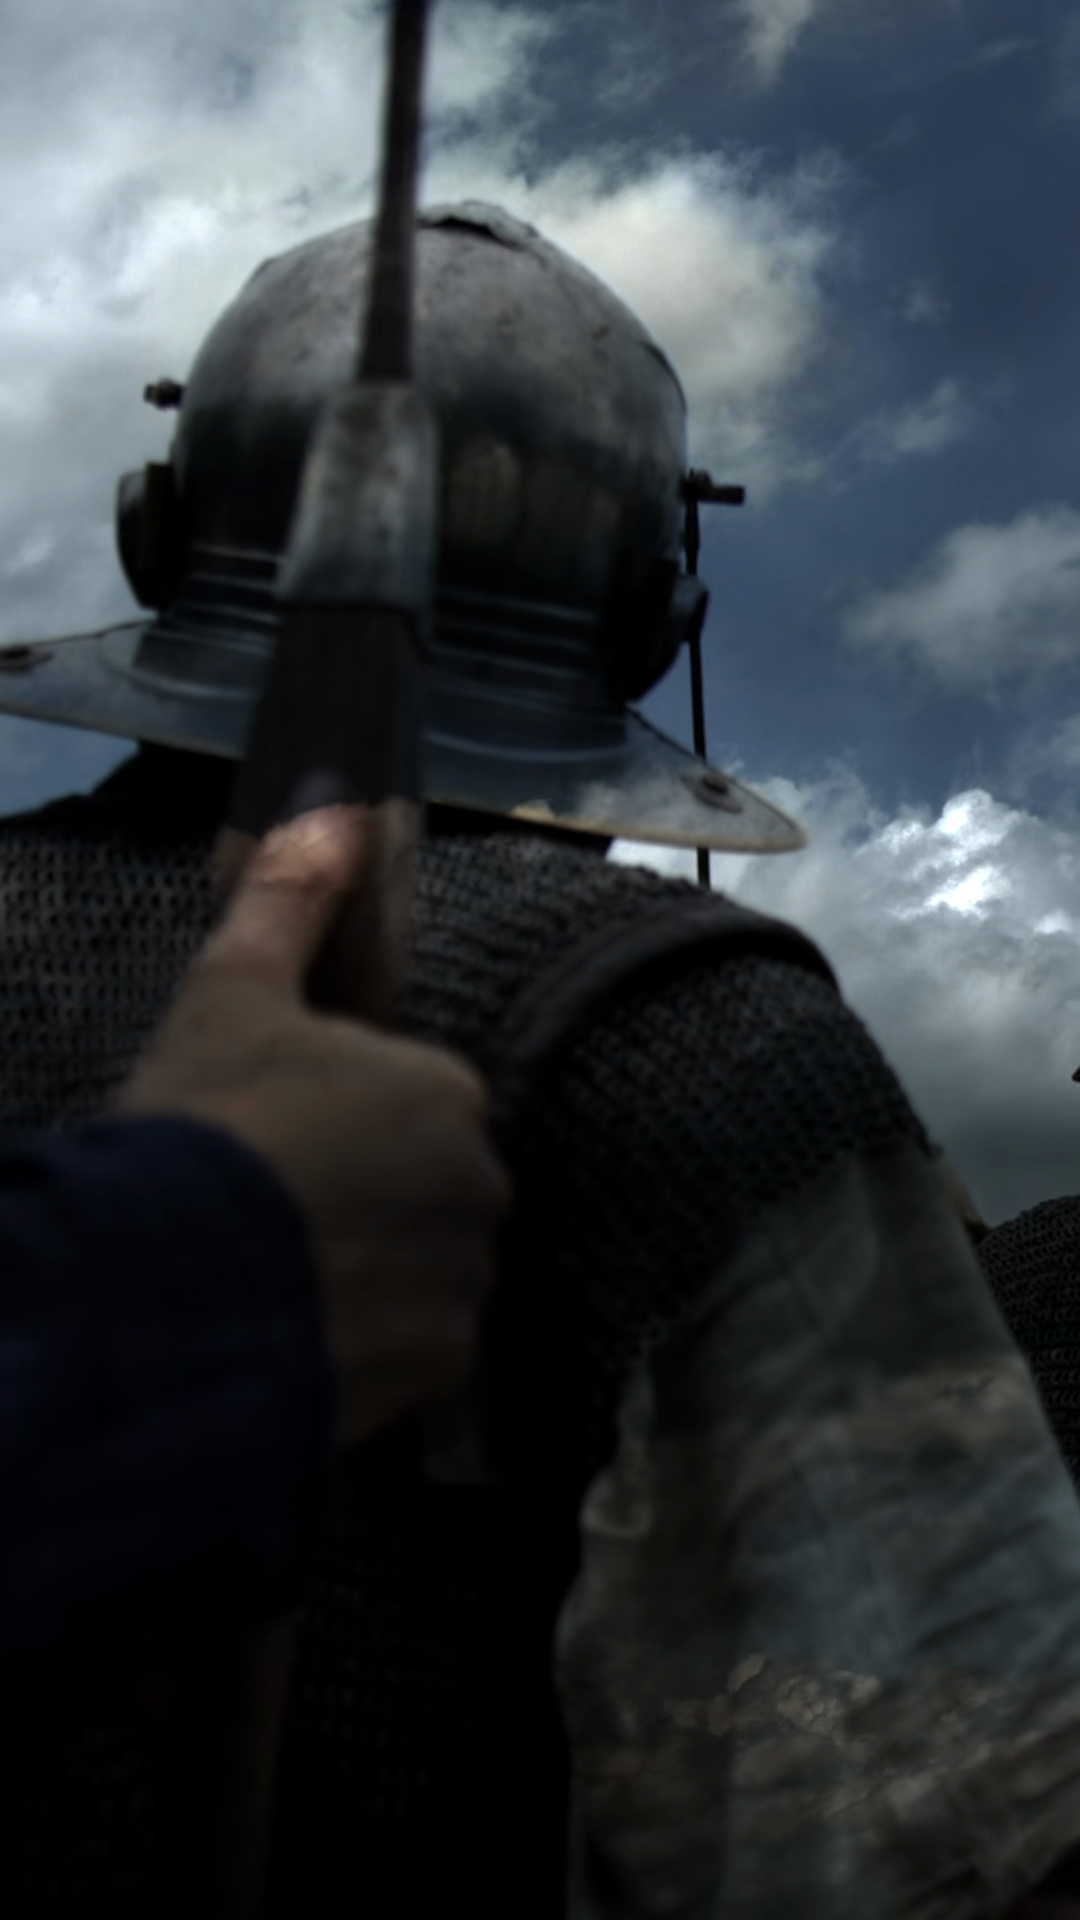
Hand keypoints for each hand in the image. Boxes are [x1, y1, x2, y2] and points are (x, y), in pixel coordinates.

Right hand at [117, 807, 510, 1444]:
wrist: (165, 1289)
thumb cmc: (205, 1127)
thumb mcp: (232, 993)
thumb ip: (290, 899)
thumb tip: (336, 803)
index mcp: (444, 1089)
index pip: (406, 1103)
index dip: (331, 1124)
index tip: (267, 1145)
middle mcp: (481, 1183)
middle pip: (424, 1188)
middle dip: (362, 1201)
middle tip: (267, 1217)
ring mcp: (468, 1281)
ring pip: (423, 1269)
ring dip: (369, 1274)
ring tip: (274, 1280)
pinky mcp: (444, 1368)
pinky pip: (415, 1347)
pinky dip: (369, 1344)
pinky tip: (296, 1332)